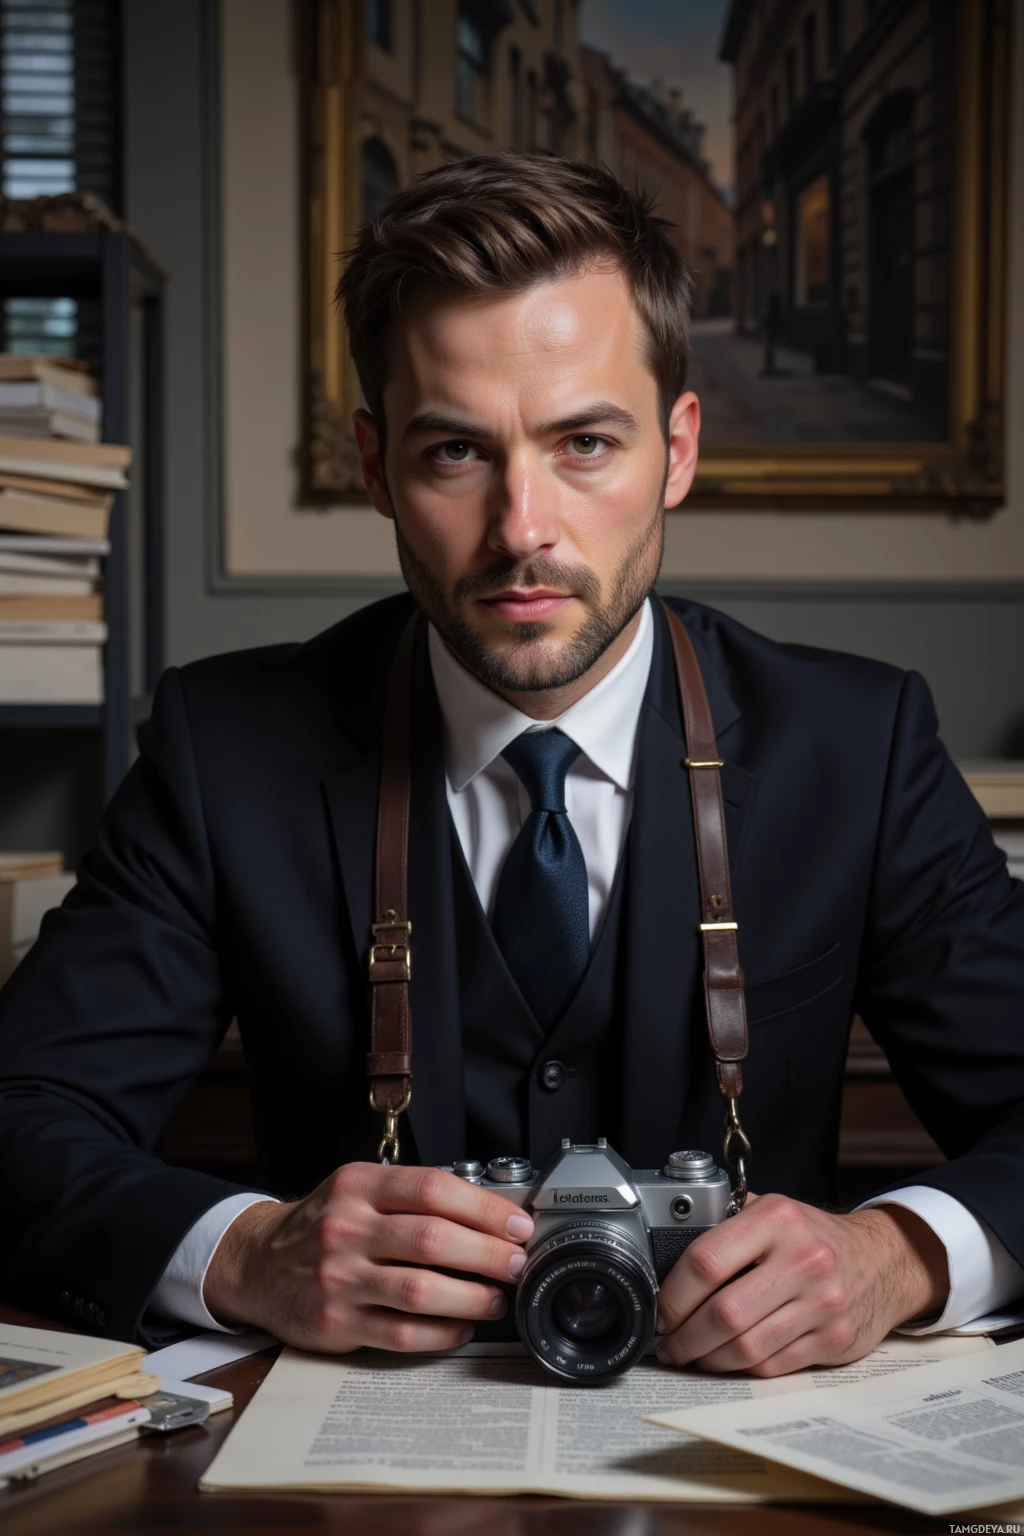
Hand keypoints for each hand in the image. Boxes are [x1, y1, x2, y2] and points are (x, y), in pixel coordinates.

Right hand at [202, 1162, 534, 1353]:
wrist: (257, 1263)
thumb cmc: (322, 1224)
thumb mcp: (357, 1190)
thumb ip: (410, 1196)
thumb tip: (489, 1215)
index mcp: (359, 1185)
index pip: (433, 1189)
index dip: (484, 1208)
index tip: (516, 1224)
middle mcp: (347, 1228)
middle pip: (433, 1239)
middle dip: (488, 1253)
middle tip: (516, 1263)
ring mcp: (340, 1278)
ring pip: (421, 1291)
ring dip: (472, 1297)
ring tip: (496, 1299)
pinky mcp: (337, 1323)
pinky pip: (402, 1333)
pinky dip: (441, 1333)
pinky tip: (461, 1328)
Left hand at [655, 1193, 949, 1376]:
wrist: (881, 1259)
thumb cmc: (812, 1236)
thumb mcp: (773, 1210)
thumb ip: (727, 1224)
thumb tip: (668, 1257)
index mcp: (777, 1218)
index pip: (707, 1261)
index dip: (674, 1294)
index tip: (662, 1311)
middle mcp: (804, 1258)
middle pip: (724, 1313)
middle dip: (686, 1337)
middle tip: (669, 1344)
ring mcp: (823, 1302)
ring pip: (747, 1347)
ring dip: (709, 1359)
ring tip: (693, 1356)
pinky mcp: (834, 1338)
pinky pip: (773, 1365)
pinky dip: (742, 1368)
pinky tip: (728, 1360)